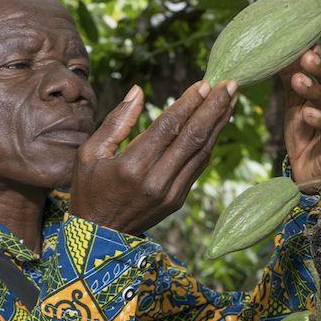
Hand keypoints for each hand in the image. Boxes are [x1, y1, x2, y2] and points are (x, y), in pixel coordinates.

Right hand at [70, 80, 236, 234]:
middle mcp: (156, 180)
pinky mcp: (178, 200)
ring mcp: (170, 193)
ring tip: (231, 98)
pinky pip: (199, 166)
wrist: (100, 237)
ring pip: (202, 151)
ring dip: (219, 123)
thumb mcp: (90, 154)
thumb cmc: (89, 190)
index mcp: (132, 166)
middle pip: (193, 137)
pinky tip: (217, 124)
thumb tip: (138, 90)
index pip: (169, 126)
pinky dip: (210, 142)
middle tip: (231, 83)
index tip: (205, 83)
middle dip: (214, 108)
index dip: (189, 103)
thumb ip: (116, 121)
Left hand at [279, 44, 320, 191]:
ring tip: (298, 81)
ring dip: (315, 91)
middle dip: (320, 68)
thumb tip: (277, 50)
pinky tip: (308, 114)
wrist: (304, 167)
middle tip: (306, 57)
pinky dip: (320, 121)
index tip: (308, 46)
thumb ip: (289, 77)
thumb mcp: (292, 101)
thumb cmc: (303, 130)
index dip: (320, 56)